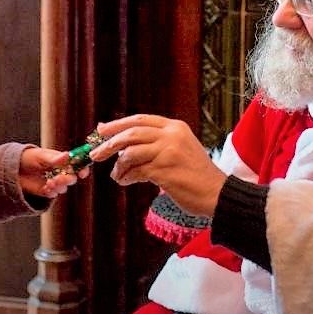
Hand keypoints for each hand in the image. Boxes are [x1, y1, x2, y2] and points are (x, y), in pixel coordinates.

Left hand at [19, 147, 82, 197]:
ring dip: (59, 186)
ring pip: (64, 188)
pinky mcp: (47, 191)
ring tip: (49, 183)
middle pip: (72, 178)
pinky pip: (54, 194)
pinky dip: (51, 192)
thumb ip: (54, 159)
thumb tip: (67, 155)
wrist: (13, 169)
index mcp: (62, 160)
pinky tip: (44, 188)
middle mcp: (60, 171)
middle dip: (68, 179)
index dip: (82, 169)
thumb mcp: (40, 156)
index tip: (82, 173)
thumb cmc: (28, 157)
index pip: (77, 164)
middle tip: (59, 178)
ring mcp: (54, 182)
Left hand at [89, 114, 225, 216]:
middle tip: (95, 154)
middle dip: (109, 143)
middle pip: (131, 133)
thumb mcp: (179, 149)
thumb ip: (155, 143)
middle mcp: (171, 136)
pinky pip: (135, 171)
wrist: (216, 193)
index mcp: (175, 127)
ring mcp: (168, 152)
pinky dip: (126, 177)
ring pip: (130, 152)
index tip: (101, 130)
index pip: (140, 119)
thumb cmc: (195, 174)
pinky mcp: (164, 170)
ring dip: (118, 166)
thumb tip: (122, 142)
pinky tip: (125, 182)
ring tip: (117, 176)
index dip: (118, 124)